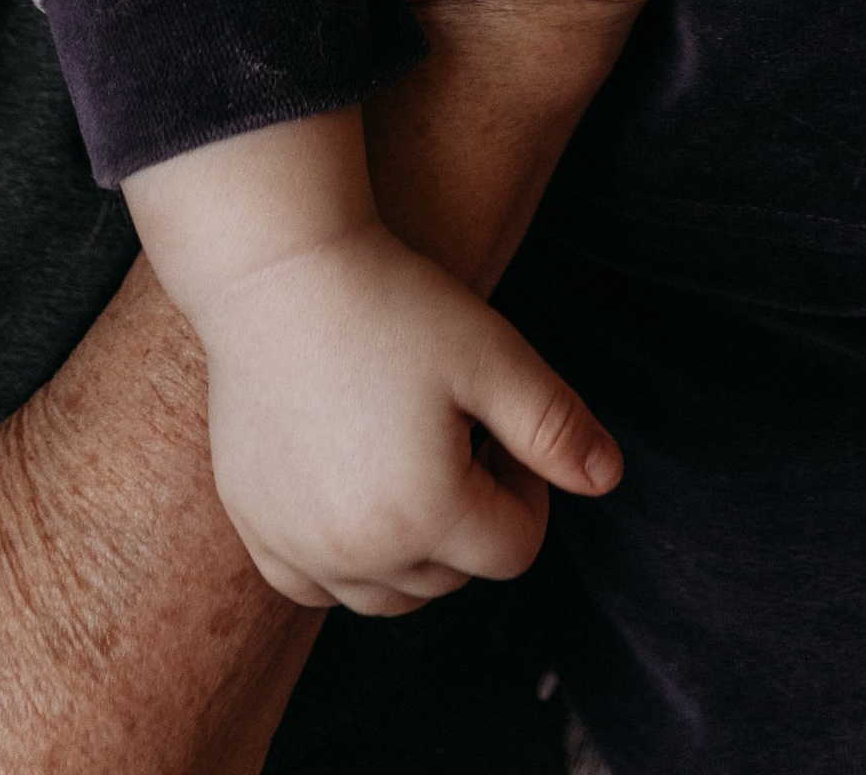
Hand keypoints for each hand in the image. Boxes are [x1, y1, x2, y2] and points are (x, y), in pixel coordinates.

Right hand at [202, 224, 616, 619]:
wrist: (276, 270)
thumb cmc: (392, 302)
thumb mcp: (492, 354)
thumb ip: (556, 426)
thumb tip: (609, 479)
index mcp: (427, 514)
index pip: (514, 549)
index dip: (525, 488)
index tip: (499, 427)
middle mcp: (357, 551)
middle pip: (450, 576)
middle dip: (470, 517)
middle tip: (454, 431)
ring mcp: (297, 544)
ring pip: (386, 593)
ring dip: (412, 549)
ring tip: (407, 459)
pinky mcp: (255, 527)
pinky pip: (313, 584)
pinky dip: (343, 559)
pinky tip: (350, 489)